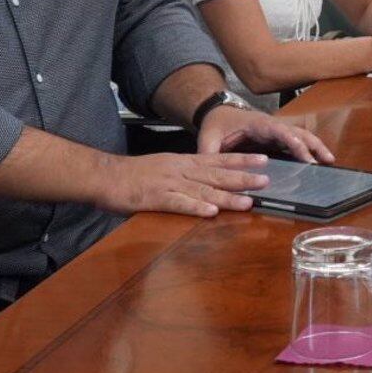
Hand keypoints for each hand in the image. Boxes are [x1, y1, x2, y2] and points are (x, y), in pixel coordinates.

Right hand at [94, 150, 271, 217]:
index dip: (241, 160)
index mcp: (183, 162)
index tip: (263, 160)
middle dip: (243, 178)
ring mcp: (169, 184)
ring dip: (227, 196)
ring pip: (203, 190)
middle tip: (266, 181)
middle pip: (216, 174)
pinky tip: (211, 212)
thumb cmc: (133, 174)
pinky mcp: (155, 198)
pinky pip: (178, 203)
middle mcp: (180, 170)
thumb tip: (206, 181)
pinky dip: (195, 208)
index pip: (218, 159)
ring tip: (248, 201)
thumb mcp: (164, 166)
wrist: (105, 175)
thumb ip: (185, 173)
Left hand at [197, 104, 333, 163]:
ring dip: (316, 146)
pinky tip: (319, 160)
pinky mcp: (278, 137)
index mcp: (257, 123)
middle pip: (297, 131)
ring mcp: (277, 130)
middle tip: (325, 160)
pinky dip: (310, 148)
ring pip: (302, 135)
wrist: (218, 112)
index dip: (293, 142)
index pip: (279, 131)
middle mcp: (272, 125)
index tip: (304, 155)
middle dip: (313, 145)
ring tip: (330, 160)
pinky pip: (297, 141)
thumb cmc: (216, 124)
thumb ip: (208, 152)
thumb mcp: (208, 137)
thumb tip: (209, 168)